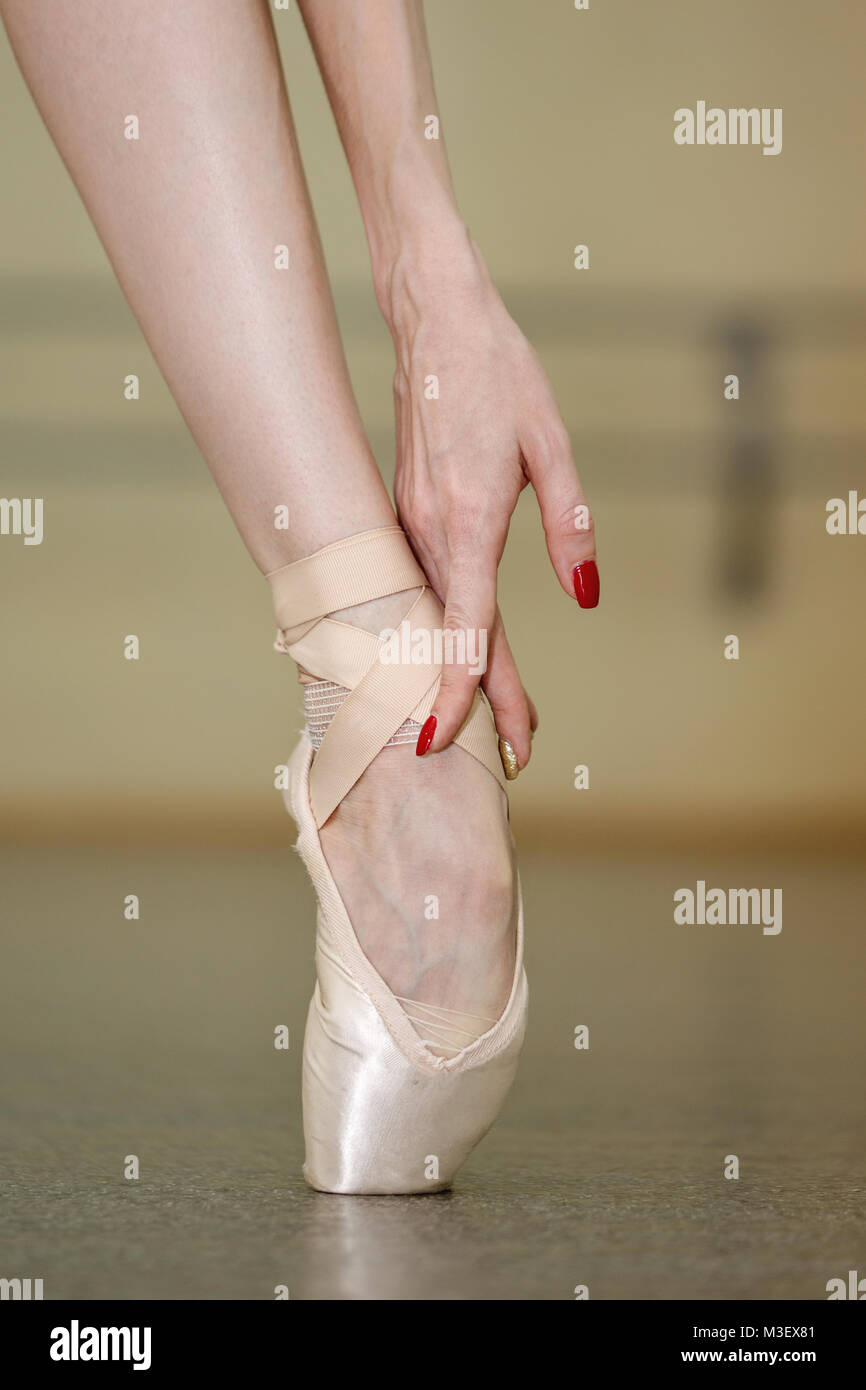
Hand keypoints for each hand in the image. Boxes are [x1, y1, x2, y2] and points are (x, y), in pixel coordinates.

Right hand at [384, 234, 598, 766]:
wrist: (432, 314)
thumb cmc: (495, 368)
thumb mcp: (550, 442)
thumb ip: (570, 523)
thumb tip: (586, 593)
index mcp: (467, 515)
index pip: (466, 625)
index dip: (468, 689)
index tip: (457, 739)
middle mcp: (428, 528)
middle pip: (452, 634)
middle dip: (479, 700)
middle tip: (512, 753)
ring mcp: (408, 522)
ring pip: (434, 615)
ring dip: (462, 669)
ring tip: (496, 720)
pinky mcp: (404, 513)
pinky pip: (423, 585)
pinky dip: (442, 627)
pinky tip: (455, 652)